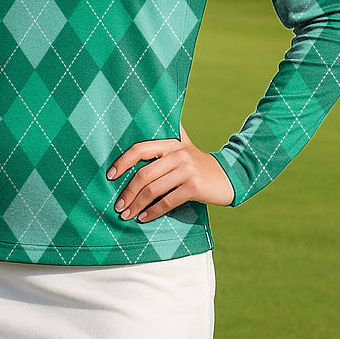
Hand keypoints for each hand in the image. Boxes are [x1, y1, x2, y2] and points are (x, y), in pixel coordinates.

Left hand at [107, 126, 234, 223]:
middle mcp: (177, 154)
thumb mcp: (184, 145)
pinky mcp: (194, 187)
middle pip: (144, 174)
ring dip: (137, 205)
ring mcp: (186, 170)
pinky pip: (167, 201)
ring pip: (154, 190)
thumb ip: (167, 136)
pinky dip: (153, 212)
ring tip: (127, 214)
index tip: (110, 176)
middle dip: (128, 192)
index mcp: (170, 143)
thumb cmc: (198, 163)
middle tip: (118, 206)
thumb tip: (143, 120)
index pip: (139, 149)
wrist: (229, 176)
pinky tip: (144, 218)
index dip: (122, 162)